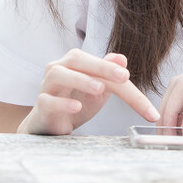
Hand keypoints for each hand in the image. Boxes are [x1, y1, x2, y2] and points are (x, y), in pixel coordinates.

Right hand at [18, 50, 160, 135]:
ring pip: (59, 75)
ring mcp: (47, 85)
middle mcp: (59, 68)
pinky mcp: (41, 105)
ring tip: (99, 88)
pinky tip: (76, 107)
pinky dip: (62, 103)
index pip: (101, 66)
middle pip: (78, 60)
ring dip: (80, 80)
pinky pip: (47, 100)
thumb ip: (109, 74)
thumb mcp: (98, 90)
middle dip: (102, 67)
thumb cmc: (75, 102)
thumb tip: (122, 59)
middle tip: (123, 77)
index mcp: (76, 62)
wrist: (51, 124)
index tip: (142, 93)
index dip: (121, 76)